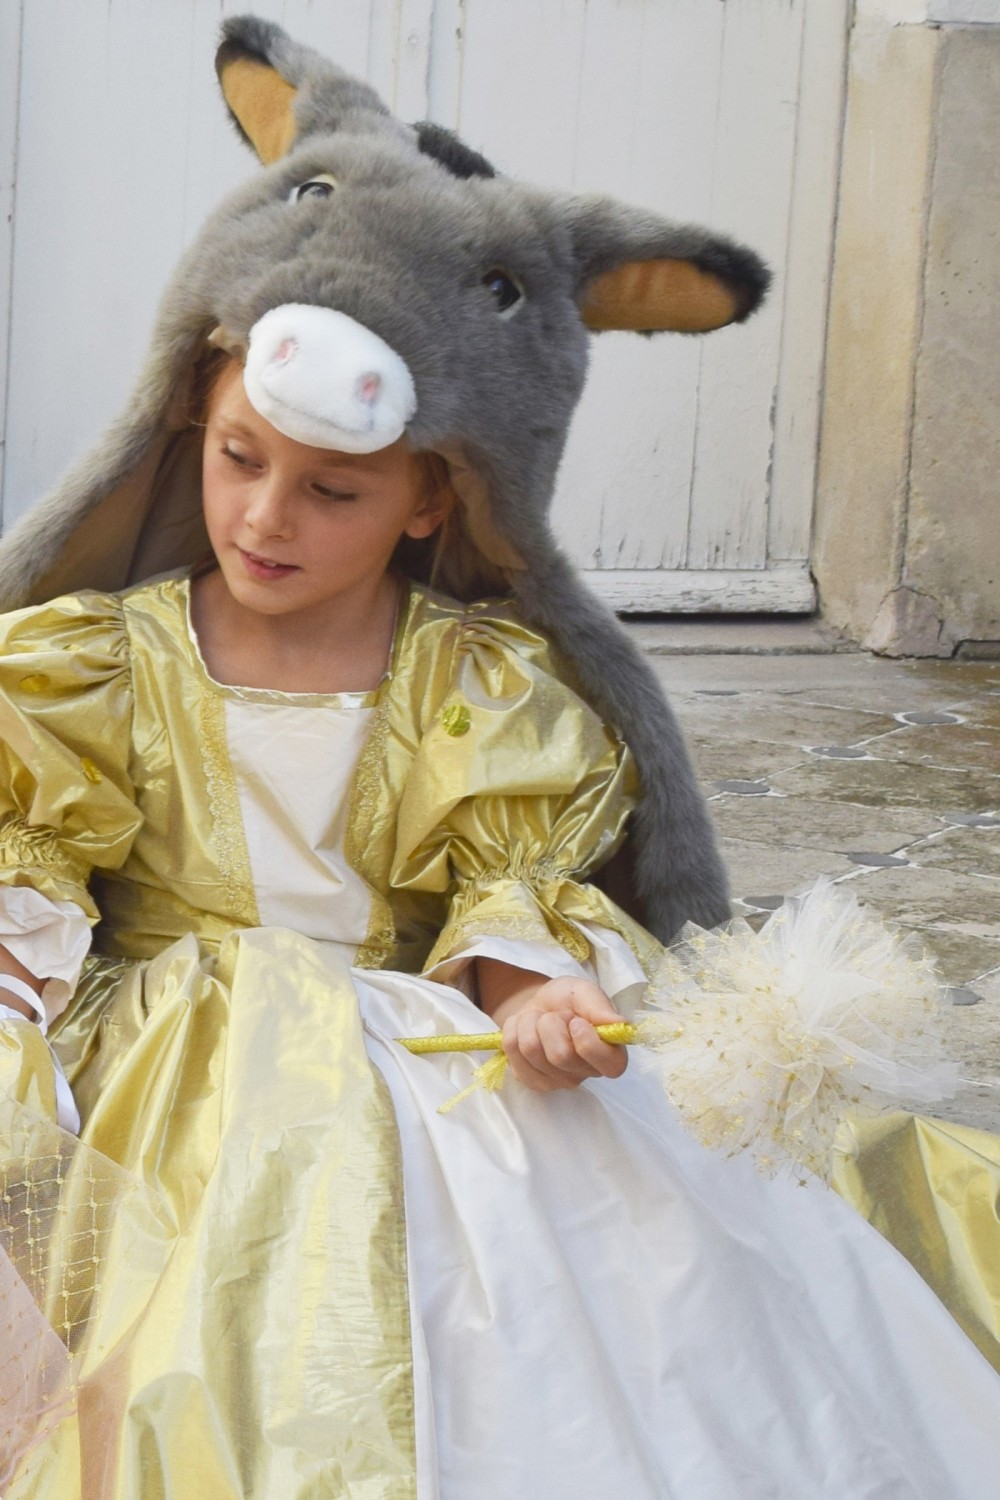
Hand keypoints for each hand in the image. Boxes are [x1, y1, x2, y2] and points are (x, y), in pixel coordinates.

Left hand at [499, 976, 627, 1092]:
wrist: (539, 1004)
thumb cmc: (568, 1001)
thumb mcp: (584, 992)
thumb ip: (600, 1007)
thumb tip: (620, 1023)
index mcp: (610, 1055)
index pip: (610, 1066)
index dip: (588, 1042)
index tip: (576, 1021)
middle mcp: (586, 1074)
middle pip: (560, 1056)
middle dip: (550, 1023)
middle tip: (554, 1015)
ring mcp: (557, 1082)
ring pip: (532, 1051)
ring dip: (529, 1023)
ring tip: (539, 1019)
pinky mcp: (531, 1080)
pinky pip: (512, 1052)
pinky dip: (513, 1030)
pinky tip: (525, 1029)